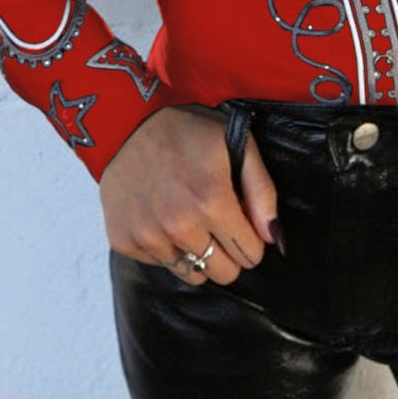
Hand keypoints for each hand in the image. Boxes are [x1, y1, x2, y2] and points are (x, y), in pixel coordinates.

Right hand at [99, 106, 277, 286]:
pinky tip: (163, 218)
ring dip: (198, 253)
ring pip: (192, 275)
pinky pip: (160, 265)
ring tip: (190, 221)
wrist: (125, 123)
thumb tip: (273, 238)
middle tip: (218, 224)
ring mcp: (148, 236)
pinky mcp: (124, 241)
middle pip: (223, 274)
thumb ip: (262, 191)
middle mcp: (179, 225)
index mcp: (211, 200)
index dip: (251, 240)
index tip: (242, 223)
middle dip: (229, 253)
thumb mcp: (235, 143)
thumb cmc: (186, 130)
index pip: (249, 255)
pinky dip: (167, 248)